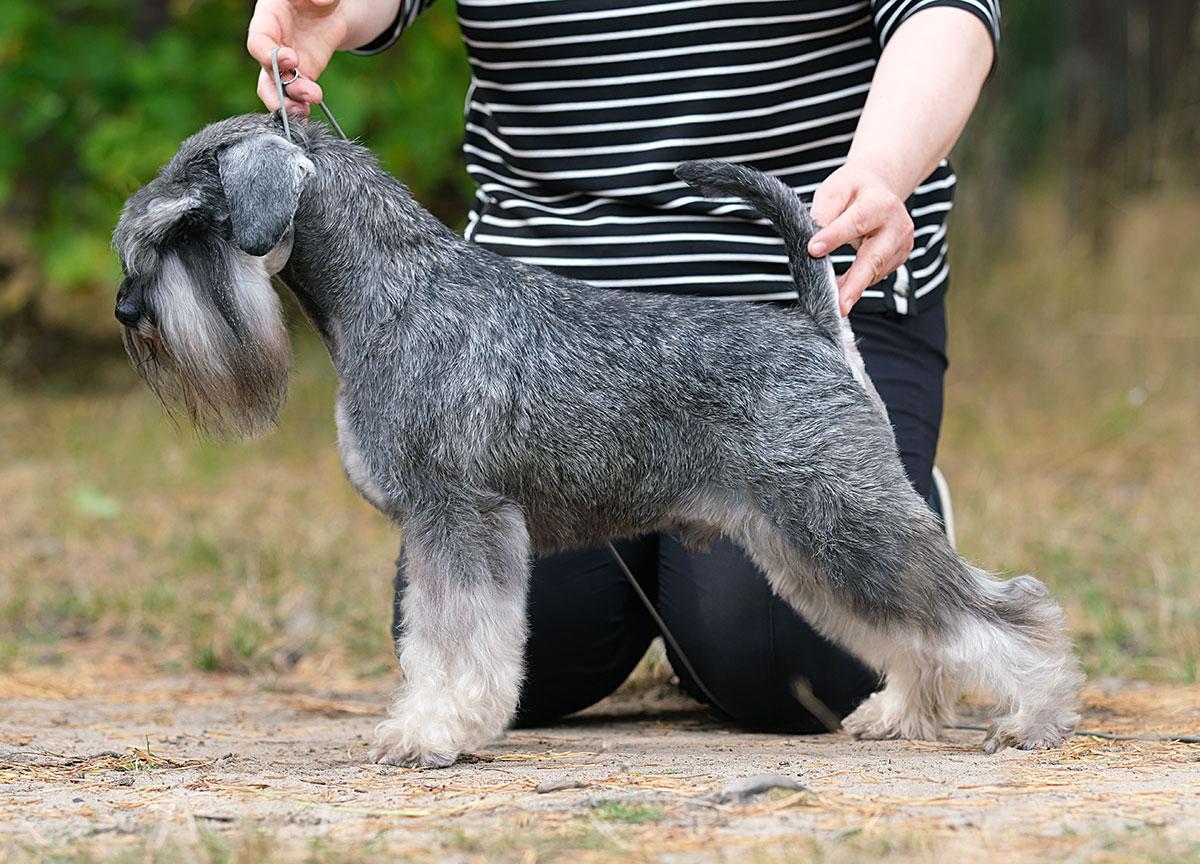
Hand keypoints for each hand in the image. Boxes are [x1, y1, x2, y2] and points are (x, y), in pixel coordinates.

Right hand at [248, 0, 348, 114]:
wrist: (326, 7)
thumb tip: (322, 1)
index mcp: (268, 20)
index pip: (259, 41)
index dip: (270, 54)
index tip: (292, 59)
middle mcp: (272, 45)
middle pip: (266, 72)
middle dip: (278, 88)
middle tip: (297, 98)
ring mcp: (285, 64)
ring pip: (278, 89)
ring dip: (289, 102)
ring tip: (303, 112)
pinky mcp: (302, 75)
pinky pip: (296, 94)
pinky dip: (301, 106)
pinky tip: (307, 116)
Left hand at [807, 163, 914, 315]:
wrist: (879, 188)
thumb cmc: (853, 190)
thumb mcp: (835, 190)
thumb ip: (825, 211)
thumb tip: (813, 237)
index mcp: (881, 203)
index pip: (856, 222)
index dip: (834, 237)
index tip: (813, 250)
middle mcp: (897, 225)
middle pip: (874, 257)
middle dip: (855, 283)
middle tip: (839, 305)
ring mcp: (902, 243)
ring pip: (875, 271)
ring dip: (853, 286)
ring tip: (832, 299)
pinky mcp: (900, 257)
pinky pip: (877, 274)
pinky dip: (859, 282)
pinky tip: (844, 288)